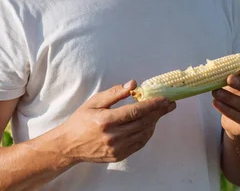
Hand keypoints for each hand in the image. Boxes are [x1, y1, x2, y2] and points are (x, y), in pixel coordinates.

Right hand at [58, 80, 175, 163]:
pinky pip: (139, 144)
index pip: (135, 111)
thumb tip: (133, 84)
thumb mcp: (95, 102)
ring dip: (154, 122)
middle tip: (169, 104)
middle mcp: (113, 136)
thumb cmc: (81, 120)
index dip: (152, 104)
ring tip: (160, 112)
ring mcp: (117, 148)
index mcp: (106, 120)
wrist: (69, 145)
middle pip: (143, 122)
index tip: (164, 99)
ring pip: (144, 134)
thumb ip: (115, 93)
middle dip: (159, 112)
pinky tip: (150, 124)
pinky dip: (147, 133)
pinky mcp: (119, 156)